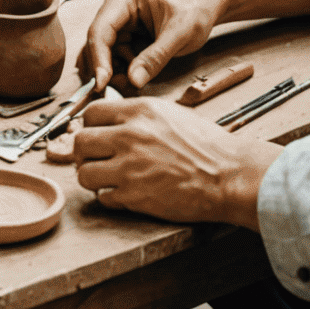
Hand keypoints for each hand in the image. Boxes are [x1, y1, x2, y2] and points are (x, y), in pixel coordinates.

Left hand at [72, 97, 280, 229]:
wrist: (229, 175)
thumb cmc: (206, 145)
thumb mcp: (169, 114)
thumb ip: (137, 114)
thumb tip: (110, 116)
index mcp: (139, 111)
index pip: (90, 112)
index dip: (89, 125)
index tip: (95, 134)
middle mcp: (130, 135)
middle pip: (80, 142)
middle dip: (83, 153)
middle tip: (93, 159)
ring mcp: (130, 167)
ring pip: (84, 173)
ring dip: (92, 177)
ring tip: (107, 178)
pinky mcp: (135, 196)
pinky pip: (104, 197)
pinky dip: (110, 197)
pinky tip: (124, 193)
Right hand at [79, 0, 228, 91]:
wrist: (208, 2)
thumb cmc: (197, 8)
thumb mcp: (180, 35)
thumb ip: (155, 58)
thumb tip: (132, 80)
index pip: (100, 30)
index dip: (98, 59)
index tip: (101, 84)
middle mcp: (115, 1)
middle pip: (98, 41)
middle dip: (106, 67)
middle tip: (115, 90)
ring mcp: (118, 14)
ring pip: (104, 49)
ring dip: (115, 69)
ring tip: (133, 81)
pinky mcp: (124, 27)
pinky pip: (115, 51)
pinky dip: (122, 66)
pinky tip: (135, 74)